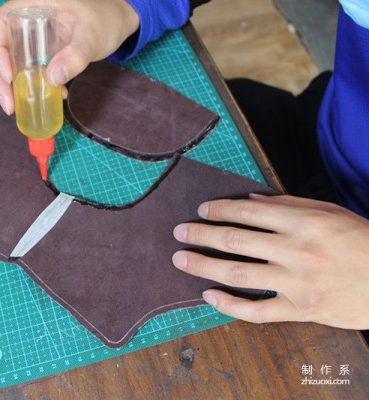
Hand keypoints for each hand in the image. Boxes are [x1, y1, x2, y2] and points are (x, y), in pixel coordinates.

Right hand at [0, 0, 138, 114]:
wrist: (116, 22)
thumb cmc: (104, 19)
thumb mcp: (92, 36)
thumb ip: (75, 56)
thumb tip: (52, 79)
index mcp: (29, 3)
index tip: (9, 75)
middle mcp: (22, 18)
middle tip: (9, 104)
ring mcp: (28, 35)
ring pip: (6, 60)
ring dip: (9, 86)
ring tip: (15, 108)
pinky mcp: (36, 50)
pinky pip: (23, 67)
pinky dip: (28, 85)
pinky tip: (46, 99)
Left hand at [172, 194, 368, 329]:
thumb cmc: (361, 241)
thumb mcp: (328, 212)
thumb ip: (287, 205)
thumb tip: (249, 200)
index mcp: (303, 222)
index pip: (247, 213)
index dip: (218, 210)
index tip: (201, 211)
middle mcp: (296, 251)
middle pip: (235, 241)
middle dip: (201, 235)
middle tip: (179, 232)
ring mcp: (297, 283)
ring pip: (238, 274)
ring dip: (204, 265)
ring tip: (181, 258)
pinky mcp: (301, 311)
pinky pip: (257, 311)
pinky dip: (229, 305)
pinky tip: (209, 296)